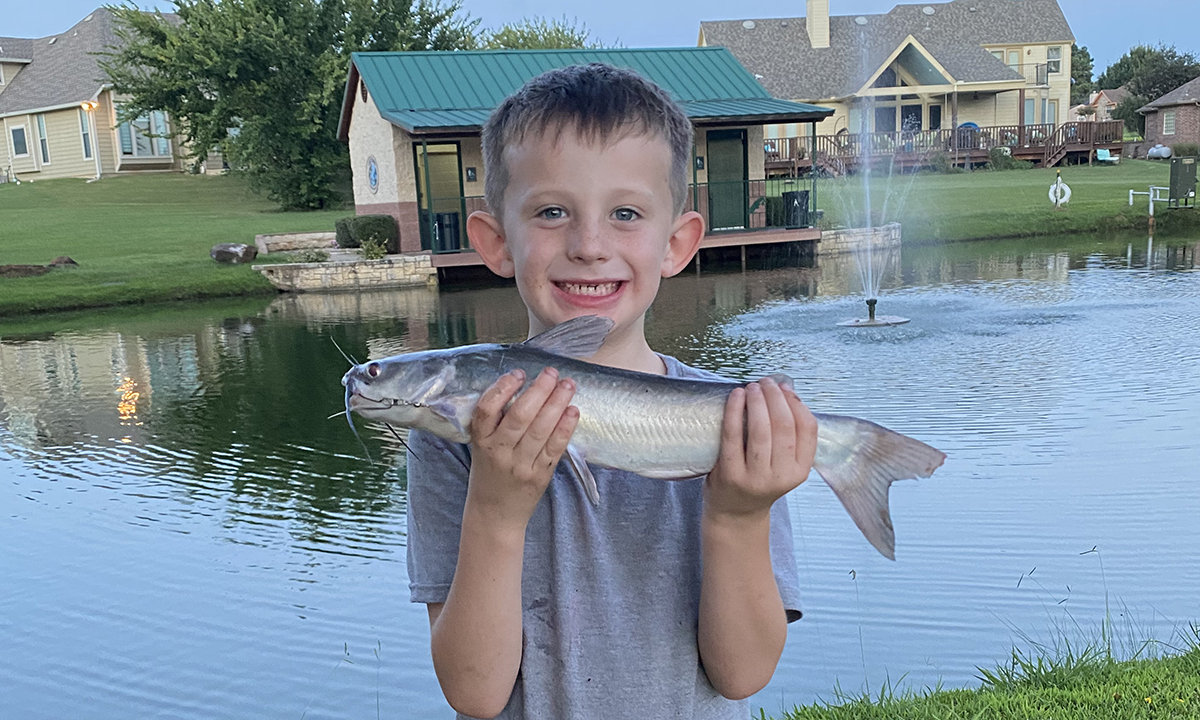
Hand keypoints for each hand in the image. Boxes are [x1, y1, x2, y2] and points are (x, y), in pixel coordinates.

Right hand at [465, 368, 577, 530]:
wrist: (495, 513)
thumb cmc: (489, 473)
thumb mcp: (482, 446)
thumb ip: (497, 422)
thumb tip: (525, 387)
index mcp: (481, 441)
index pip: (486, 410)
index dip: (503, 388)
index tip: (519, 373)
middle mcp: (499, 452)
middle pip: (519, 416)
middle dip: (539, 390)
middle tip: (552, 373)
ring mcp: (520, 465)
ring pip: (540, 429)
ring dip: (556, 403)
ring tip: (568, 385)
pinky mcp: (540, 476)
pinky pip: (555, 447)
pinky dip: (565, 428)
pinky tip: (573, 411)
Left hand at [705, 378, 816, 522]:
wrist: (735, 513)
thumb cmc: (758, 482)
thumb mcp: (784, 466)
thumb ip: (788, 437)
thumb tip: (785, 392)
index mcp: (800, 471)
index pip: (808, 429)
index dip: (797, 403)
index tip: (785, 388)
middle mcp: (781, 476)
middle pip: (784, 426)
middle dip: (776, 397)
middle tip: (766, 383)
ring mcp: (755, 477)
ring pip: (761, 430)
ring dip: (757, 401)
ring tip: (752, 387)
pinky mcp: (730, 474)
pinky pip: (733, 436)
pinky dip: (735, 411)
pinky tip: (736, 396)